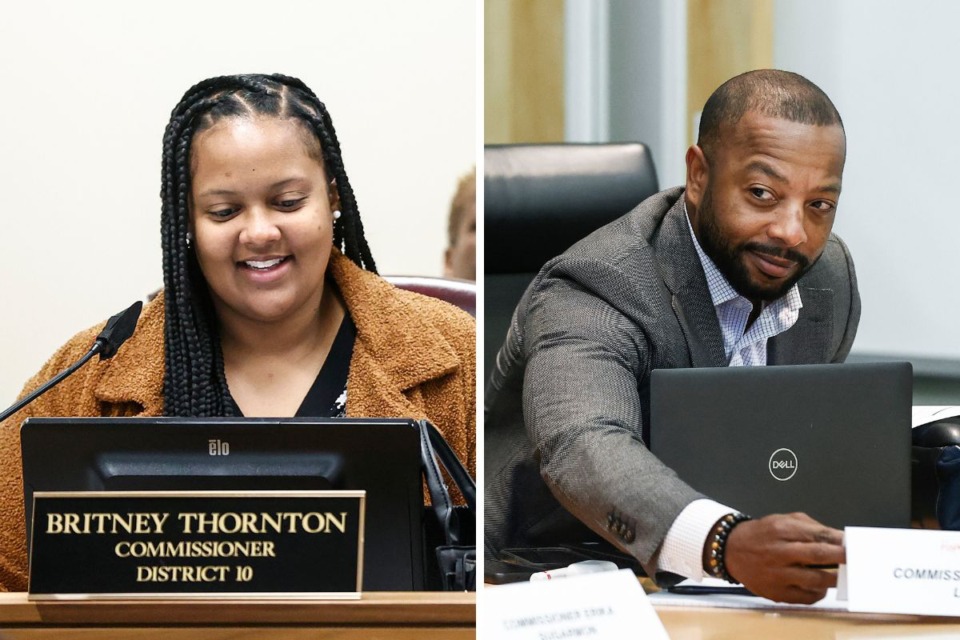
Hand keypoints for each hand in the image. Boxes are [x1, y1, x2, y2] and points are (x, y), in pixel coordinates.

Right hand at [718, 512, 844, 603]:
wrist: (731, 550)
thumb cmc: (762, 534)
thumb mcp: (782, 520)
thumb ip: (809, 527)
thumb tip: (837, 538)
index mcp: (781, 530)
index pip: (817, 535)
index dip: (839, 540)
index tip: (854, 545)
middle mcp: (778, 552)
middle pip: (816, 555)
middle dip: (840, 558)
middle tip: (856, 560)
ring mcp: (776, 574)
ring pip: (814, 580)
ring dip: (834, 579)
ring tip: (843, 576)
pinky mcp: (775, 592)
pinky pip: (804, 597)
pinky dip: (818, 593)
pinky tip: (822, 587)